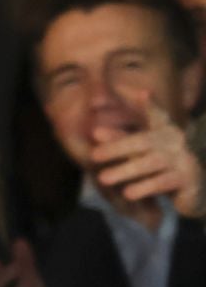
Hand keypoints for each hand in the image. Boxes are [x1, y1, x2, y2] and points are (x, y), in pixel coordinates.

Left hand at [92, 87, 200, 217]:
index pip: (157, 115)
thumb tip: (95, 131)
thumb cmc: (161, 166)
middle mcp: (175, 141)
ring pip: (152, 162)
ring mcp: (184, 159)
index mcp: (165, 131)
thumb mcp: (140, 151)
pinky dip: (145, 187)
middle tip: (93, 155)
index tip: (143, 93)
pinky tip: (128, 194)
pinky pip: (164, 182)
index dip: (151, 105)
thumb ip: (120, 140)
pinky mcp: (188, 179)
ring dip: (126, 170)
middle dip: (117, 146)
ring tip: (102, 179)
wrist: (192, 189)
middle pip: (145, 140)